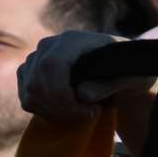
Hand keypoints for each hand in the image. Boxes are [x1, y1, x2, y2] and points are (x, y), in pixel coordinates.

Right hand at [18, 31, 148, 124]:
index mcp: (73, 40)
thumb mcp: (131, 77)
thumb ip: (109, 84)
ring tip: (81, 113)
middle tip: (89, 116)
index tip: (90, 112)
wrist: (119, 71)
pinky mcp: (30, 74)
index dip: (63, 95)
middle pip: (37, 83)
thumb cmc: (128, 71)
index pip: (51, 66)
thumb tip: (82, 94)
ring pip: (30, 93)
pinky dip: (45, 112)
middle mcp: (49, 45)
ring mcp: (37, 59)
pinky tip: (67, 111)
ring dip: (55, 112)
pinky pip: (27, 99)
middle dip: (62, 109)